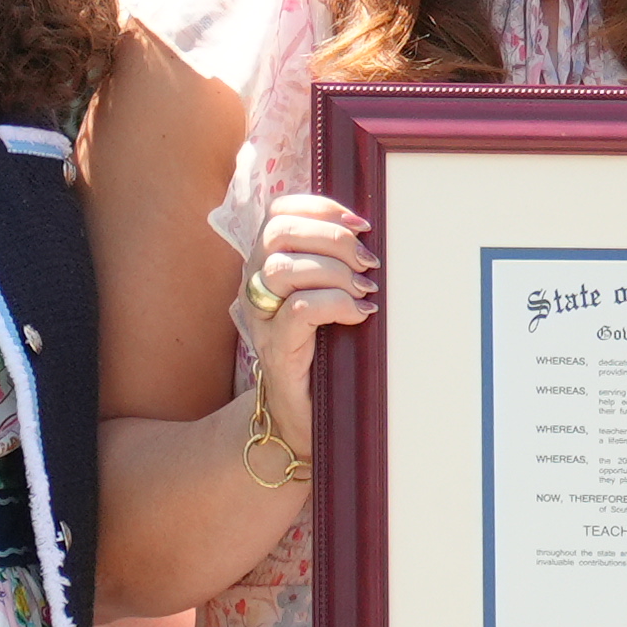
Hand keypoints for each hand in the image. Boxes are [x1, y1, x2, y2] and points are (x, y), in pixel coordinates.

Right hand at [244, 193, 377, 458]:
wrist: (300, 419)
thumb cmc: (322, 354)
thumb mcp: (326, 300)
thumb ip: (334, 266)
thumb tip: (372, 237)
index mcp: (264, 265)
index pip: (279, 213)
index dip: (321, 208)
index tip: (361, 223)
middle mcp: (254, 286)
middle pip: (278, 232)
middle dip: (331, 237)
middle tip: (367, 261)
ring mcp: (261, 319)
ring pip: (284, 268)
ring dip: (334, 271)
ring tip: (364, 289)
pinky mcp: (275, 349)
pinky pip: (300, 309)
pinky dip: (336, 304)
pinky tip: (359, 314)